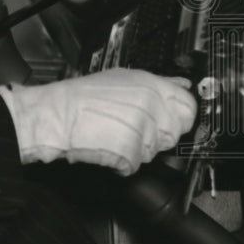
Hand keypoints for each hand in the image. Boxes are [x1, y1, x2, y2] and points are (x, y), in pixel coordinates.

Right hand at [0, 68, 196, 175]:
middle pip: (173, 133)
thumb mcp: (120, 77)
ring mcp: (143, 133)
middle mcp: (152, 108)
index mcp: (151, 86)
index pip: (189, 106)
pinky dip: (123, 162)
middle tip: (129, 126)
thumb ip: (158, 82)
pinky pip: (137, 165)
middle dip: (156, 134)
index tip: (168, 119)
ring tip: (113, 134)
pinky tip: (107, 146)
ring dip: (137, 148)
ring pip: (154, 151)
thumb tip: (182, 84)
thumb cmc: (80, 97)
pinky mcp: (133, 155)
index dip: (179, 115)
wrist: (55, 116)